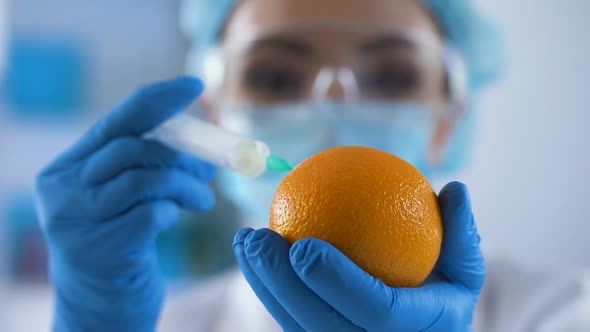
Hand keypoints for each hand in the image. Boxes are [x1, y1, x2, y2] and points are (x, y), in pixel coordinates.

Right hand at [35, 77, 215, 331]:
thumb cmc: (122, 243)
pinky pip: (151, 213)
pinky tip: (174, 219)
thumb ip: (149, 165)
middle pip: (134, 148)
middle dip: (183, 154)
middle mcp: (61, 190)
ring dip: (186, 185)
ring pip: (145, 178)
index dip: (160, 100)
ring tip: (203, 199)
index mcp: (67, 168)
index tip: (195, 87)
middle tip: (210, 169)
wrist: (102, 306)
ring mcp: (74, 221)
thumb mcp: (127, 198)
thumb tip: (204, 134)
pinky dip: (173, 211)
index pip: (117, 121)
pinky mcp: (98, 250)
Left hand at [233, 182, 483, 331]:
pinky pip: (290, 321)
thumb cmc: (443, 299)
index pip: (377, 310)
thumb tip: (455, 187)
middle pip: (321, 325)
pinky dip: (268, 289)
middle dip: (281, 283)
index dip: (338, 282)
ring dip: (263, 284)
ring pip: (296, 327)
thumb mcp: (464, 271)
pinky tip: (254, 255)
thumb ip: (462, 233)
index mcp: (420, 330)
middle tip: (257, 237)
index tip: (305, 245)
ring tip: (245, 242)